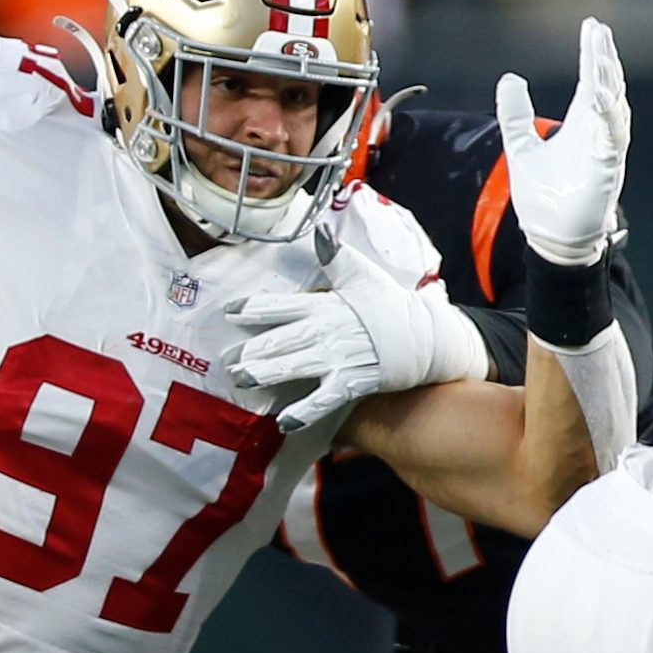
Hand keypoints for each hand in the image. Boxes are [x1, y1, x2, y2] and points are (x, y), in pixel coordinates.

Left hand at [227, 252, 483, 433]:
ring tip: (242, 380)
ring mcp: (338, 358)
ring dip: (266, 374)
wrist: (426, 334)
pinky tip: (284, 422)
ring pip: (294, 367)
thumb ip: (335, 256)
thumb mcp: (363, 274)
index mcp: (324, 305)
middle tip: (226, 360)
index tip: (230, 311)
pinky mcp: (353, 382)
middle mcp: (325, 332)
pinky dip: (303, 412)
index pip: (281, 306)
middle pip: (280, 340)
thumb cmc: (391, 304)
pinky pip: (323, 400)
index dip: (253, 309)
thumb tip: (319, 231)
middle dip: (251, 350)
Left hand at [495, 17, 631, 266]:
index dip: (592, 54)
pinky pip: (612, 137)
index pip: (590, 80)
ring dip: (608, 80)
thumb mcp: (521, 147)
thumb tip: (511, 78)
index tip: (593, 27)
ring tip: (601, 55)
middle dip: (604, 58)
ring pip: (613, 106)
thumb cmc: (544, 196)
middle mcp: (597, 132)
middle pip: (607, 86)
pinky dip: (609, 115)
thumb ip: (516, 115)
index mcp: (580, 124)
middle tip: (599, 31)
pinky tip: (600, 95)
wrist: (552, 237)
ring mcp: (605, 149)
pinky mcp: (607, 168)